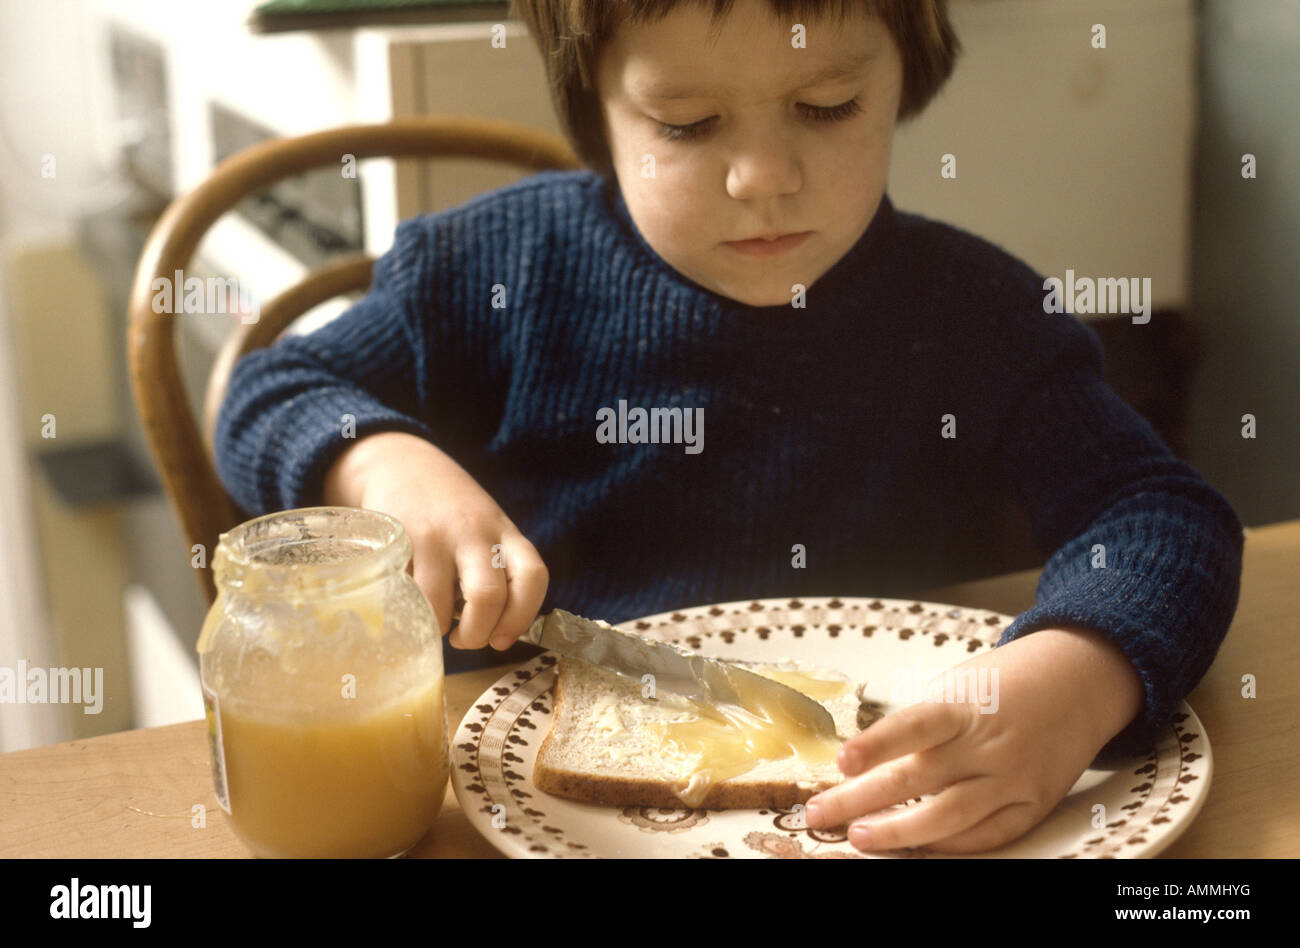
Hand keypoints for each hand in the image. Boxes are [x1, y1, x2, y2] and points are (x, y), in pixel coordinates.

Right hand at [321, 431, 548, 649]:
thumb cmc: (451, 513)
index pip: (533, 576)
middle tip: (463, 640)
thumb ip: (496, 570)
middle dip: (477, 634)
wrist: (403, 464)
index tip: (502, 640)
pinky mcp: (400, 540)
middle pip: (490, 596)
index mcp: (505, 532)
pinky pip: (406, 592)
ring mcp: (437, 536)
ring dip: (436, 629)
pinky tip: (409, 605)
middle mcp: (476, 532)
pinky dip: (408, 611)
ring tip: (432, 624)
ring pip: (442, 602)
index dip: (522, 617)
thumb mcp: (486, 530)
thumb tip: (494, 634)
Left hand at [803, 626, 1143, 852]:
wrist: (1079, 682)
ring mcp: (1013, 778)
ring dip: (899, 832)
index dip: (876, 745)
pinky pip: (987, 835)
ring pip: (949, 817)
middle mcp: (989, 744)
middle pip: (917, 778)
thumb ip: (921, 722)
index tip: (840, 763)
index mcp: (965, 704)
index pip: (914, 726)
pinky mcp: (1033, 803)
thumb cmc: (1005, 682)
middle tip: (820, 814)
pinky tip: (917, 849)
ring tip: (860, 836)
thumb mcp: (959, 684)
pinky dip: (950, 845)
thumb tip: (865, 762)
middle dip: (861, 799)